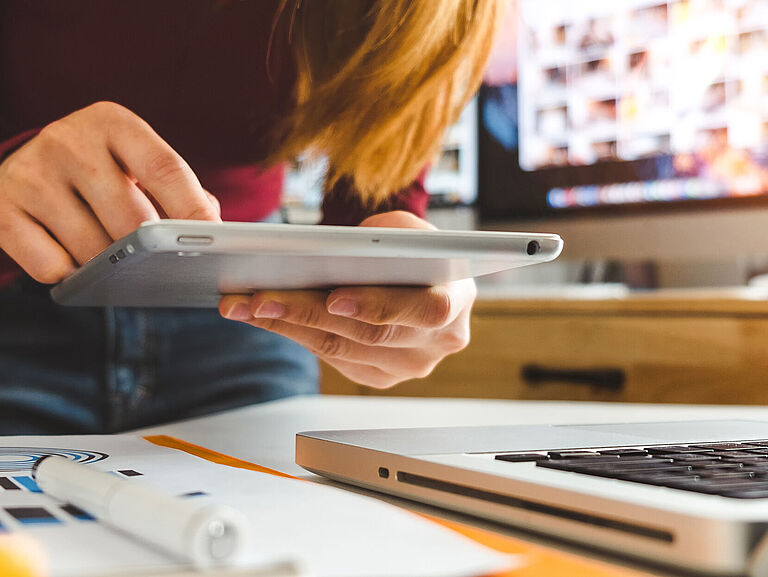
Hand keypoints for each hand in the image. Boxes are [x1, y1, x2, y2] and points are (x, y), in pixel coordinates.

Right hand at [0, 101, 219, 282]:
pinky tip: (73, 258)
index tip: (215, 241)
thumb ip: (183, 191)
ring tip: (113, 256)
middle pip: (132, 218)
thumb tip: (212, 230)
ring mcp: (30, 173)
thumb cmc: (102, 173)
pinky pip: (53, 266)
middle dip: (151, 250)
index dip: (193, 210)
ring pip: (94, 249)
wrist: (26, 169)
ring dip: (112, 266)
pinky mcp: (2, 208)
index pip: (165, 169)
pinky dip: (72, 274)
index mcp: (112, 122)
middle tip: (161, 263)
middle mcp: (68, 139)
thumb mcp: (139, 165)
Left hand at [219, 211, 476, 387]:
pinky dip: (294, 334)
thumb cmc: (415, 252)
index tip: (335, 298)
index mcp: (456, 300)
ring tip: (246, 304)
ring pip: (341, 349)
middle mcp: (438, 342)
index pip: (425, 310)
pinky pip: (332, 358)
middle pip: (369, 333)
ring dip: (288, 325)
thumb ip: (387, 235)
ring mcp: (410, 365)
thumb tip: (338, 250)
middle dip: (309, 313)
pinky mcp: (381, 376)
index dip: (380, 305)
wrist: (424, 282)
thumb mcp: (408, 230)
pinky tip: (264, 316)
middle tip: (262, 297)